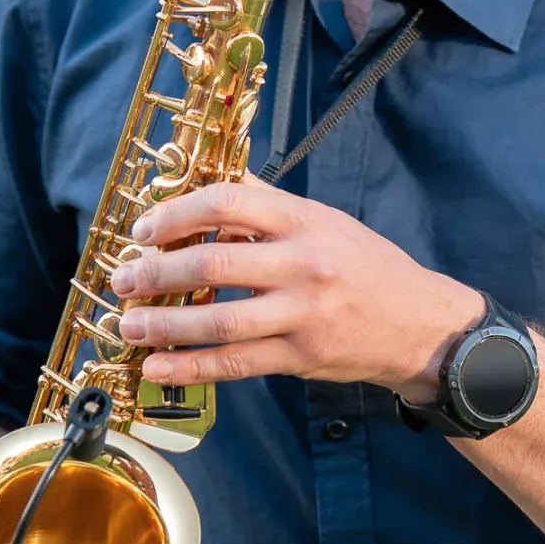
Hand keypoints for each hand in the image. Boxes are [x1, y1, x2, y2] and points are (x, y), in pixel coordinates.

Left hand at [111, 180, 482, 397]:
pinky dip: (190, 367)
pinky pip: (235, 363)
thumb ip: (266, 202)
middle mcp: (304, 264)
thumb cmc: (367, 266)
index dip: (177, 213)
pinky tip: (156, 368)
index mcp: (304, 221)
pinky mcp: (302, 357)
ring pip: (219, 320)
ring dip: (164, 324)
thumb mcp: (324, 220)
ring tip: (128, 325)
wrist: (420, 324)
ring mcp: (303, 314)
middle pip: (214, 263)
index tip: (145, 229)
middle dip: (157, 272)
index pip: (229, 202)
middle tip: (124, 279)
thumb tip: (210, 175)